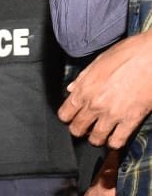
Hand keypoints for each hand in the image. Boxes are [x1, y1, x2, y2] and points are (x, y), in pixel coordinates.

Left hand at [59, 31, 151, 147]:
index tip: (75, 117)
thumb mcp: (100, 60)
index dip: (69, 118)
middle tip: (89, 127)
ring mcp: (112, 113)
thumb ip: (83, 78)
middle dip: (81, 130)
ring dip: (98, 138)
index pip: (64, 114)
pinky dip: (115, 143)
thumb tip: (72, 88)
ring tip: (103, 133)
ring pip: (95, 139)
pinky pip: (117, 141)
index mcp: (84, 89)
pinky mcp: (131, 119)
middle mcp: (94, 104)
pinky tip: (117, 137)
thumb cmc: (131, 52)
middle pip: (77, 130)